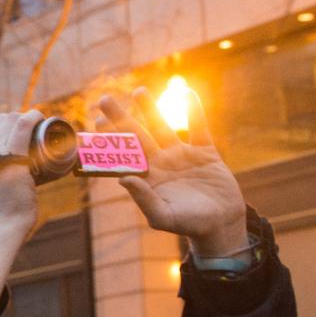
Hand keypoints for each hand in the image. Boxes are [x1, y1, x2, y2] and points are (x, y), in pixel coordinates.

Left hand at [97, 88, 246, 256]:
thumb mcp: (162, 217)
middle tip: (105, 100)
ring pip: (163, 127)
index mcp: (147, 178)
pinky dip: (194, 111)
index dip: (110, 139)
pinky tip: (186, 92)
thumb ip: (143, 199)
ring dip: (151, 109)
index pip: (123, 155)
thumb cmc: (189, 225)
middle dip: (121, 118)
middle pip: (137, 135)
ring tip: (138, 91)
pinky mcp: (205, 153)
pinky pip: (199, 128)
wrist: (220, 226)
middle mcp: (161, 163)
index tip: (95, 122)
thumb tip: (123, 179)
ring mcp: (182, 156)